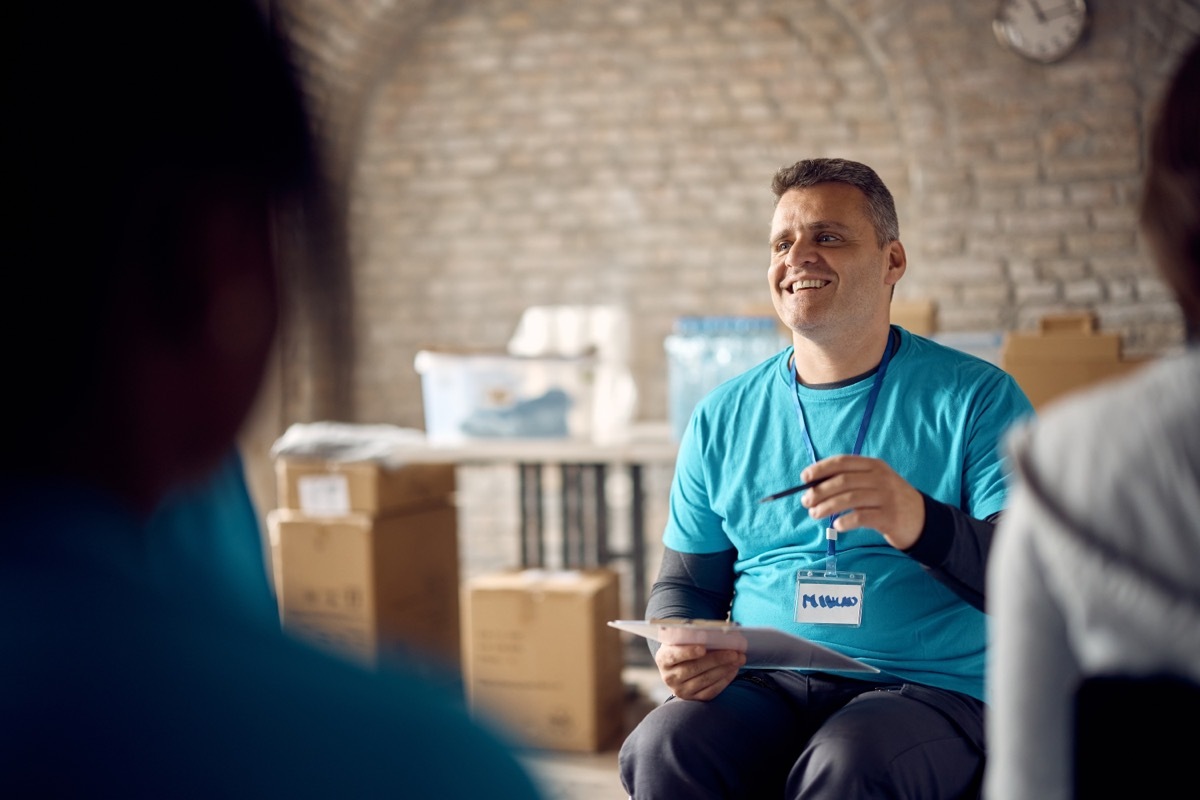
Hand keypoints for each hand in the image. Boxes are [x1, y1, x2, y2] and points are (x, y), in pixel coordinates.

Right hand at [654, 643, 745, 700]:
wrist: (679, 665)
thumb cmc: (684, 646)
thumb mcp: (682, 639)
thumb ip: (693, 636)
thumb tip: (716, 633)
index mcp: (663, 658)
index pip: (674, 655)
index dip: (688, 652)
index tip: (703, 648)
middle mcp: (669, 677)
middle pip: (694, 668)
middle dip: (717, 659)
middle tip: (734, 652)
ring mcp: (680, 690)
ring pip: (705, 680)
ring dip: (724, 669)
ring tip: (738, 659)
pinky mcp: (692, 699)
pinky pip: (711, 691)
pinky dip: (724, 680)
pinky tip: (733, 670)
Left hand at [799, 454, 925, 549]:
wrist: (923, 520)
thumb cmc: (889, 501)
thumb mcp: (875, 483)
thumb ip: (850, 482)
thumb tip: (815, 487)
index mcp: (874, 466)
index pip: (843, 462)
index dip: (821, 468)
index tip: (804, 478)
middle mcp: (881, 478)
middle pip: (844, 481)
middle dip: (820, 491)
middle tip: (806, 501)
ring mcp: (887, 497)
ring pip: (850, 498)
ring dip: (827, 507)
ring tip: (814, 514)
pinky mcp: (890, 517)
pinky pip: (861, 517)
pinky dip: (845, 521)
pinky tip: (837, 525)